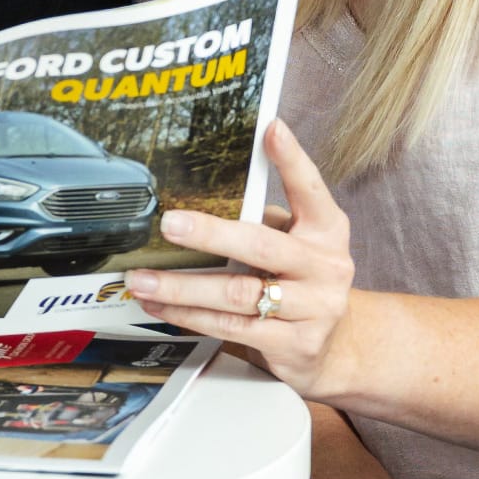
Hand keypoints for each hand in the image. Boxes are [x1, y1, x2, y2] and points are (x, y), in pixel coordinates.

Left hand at [125, 118, 361, 396]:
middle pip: (261, 246)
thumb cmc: (300, 281)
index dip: (292, 160)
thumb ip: (261, 219)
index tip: (272, 131)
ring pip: (236, 295)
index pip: (311, 190)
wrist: (336, 347)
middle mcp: (325, 267)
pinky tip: (161, 306)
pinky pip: (231, 328)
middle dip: (210, 234)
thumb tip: (201, 194)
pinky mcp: (294, 345)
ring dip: (181, 287)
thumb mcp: (294, 242)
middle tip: (169, 224)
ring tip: (142, 279)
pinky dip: (189, 317)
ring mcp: (313, 309)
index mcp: (326, 231)